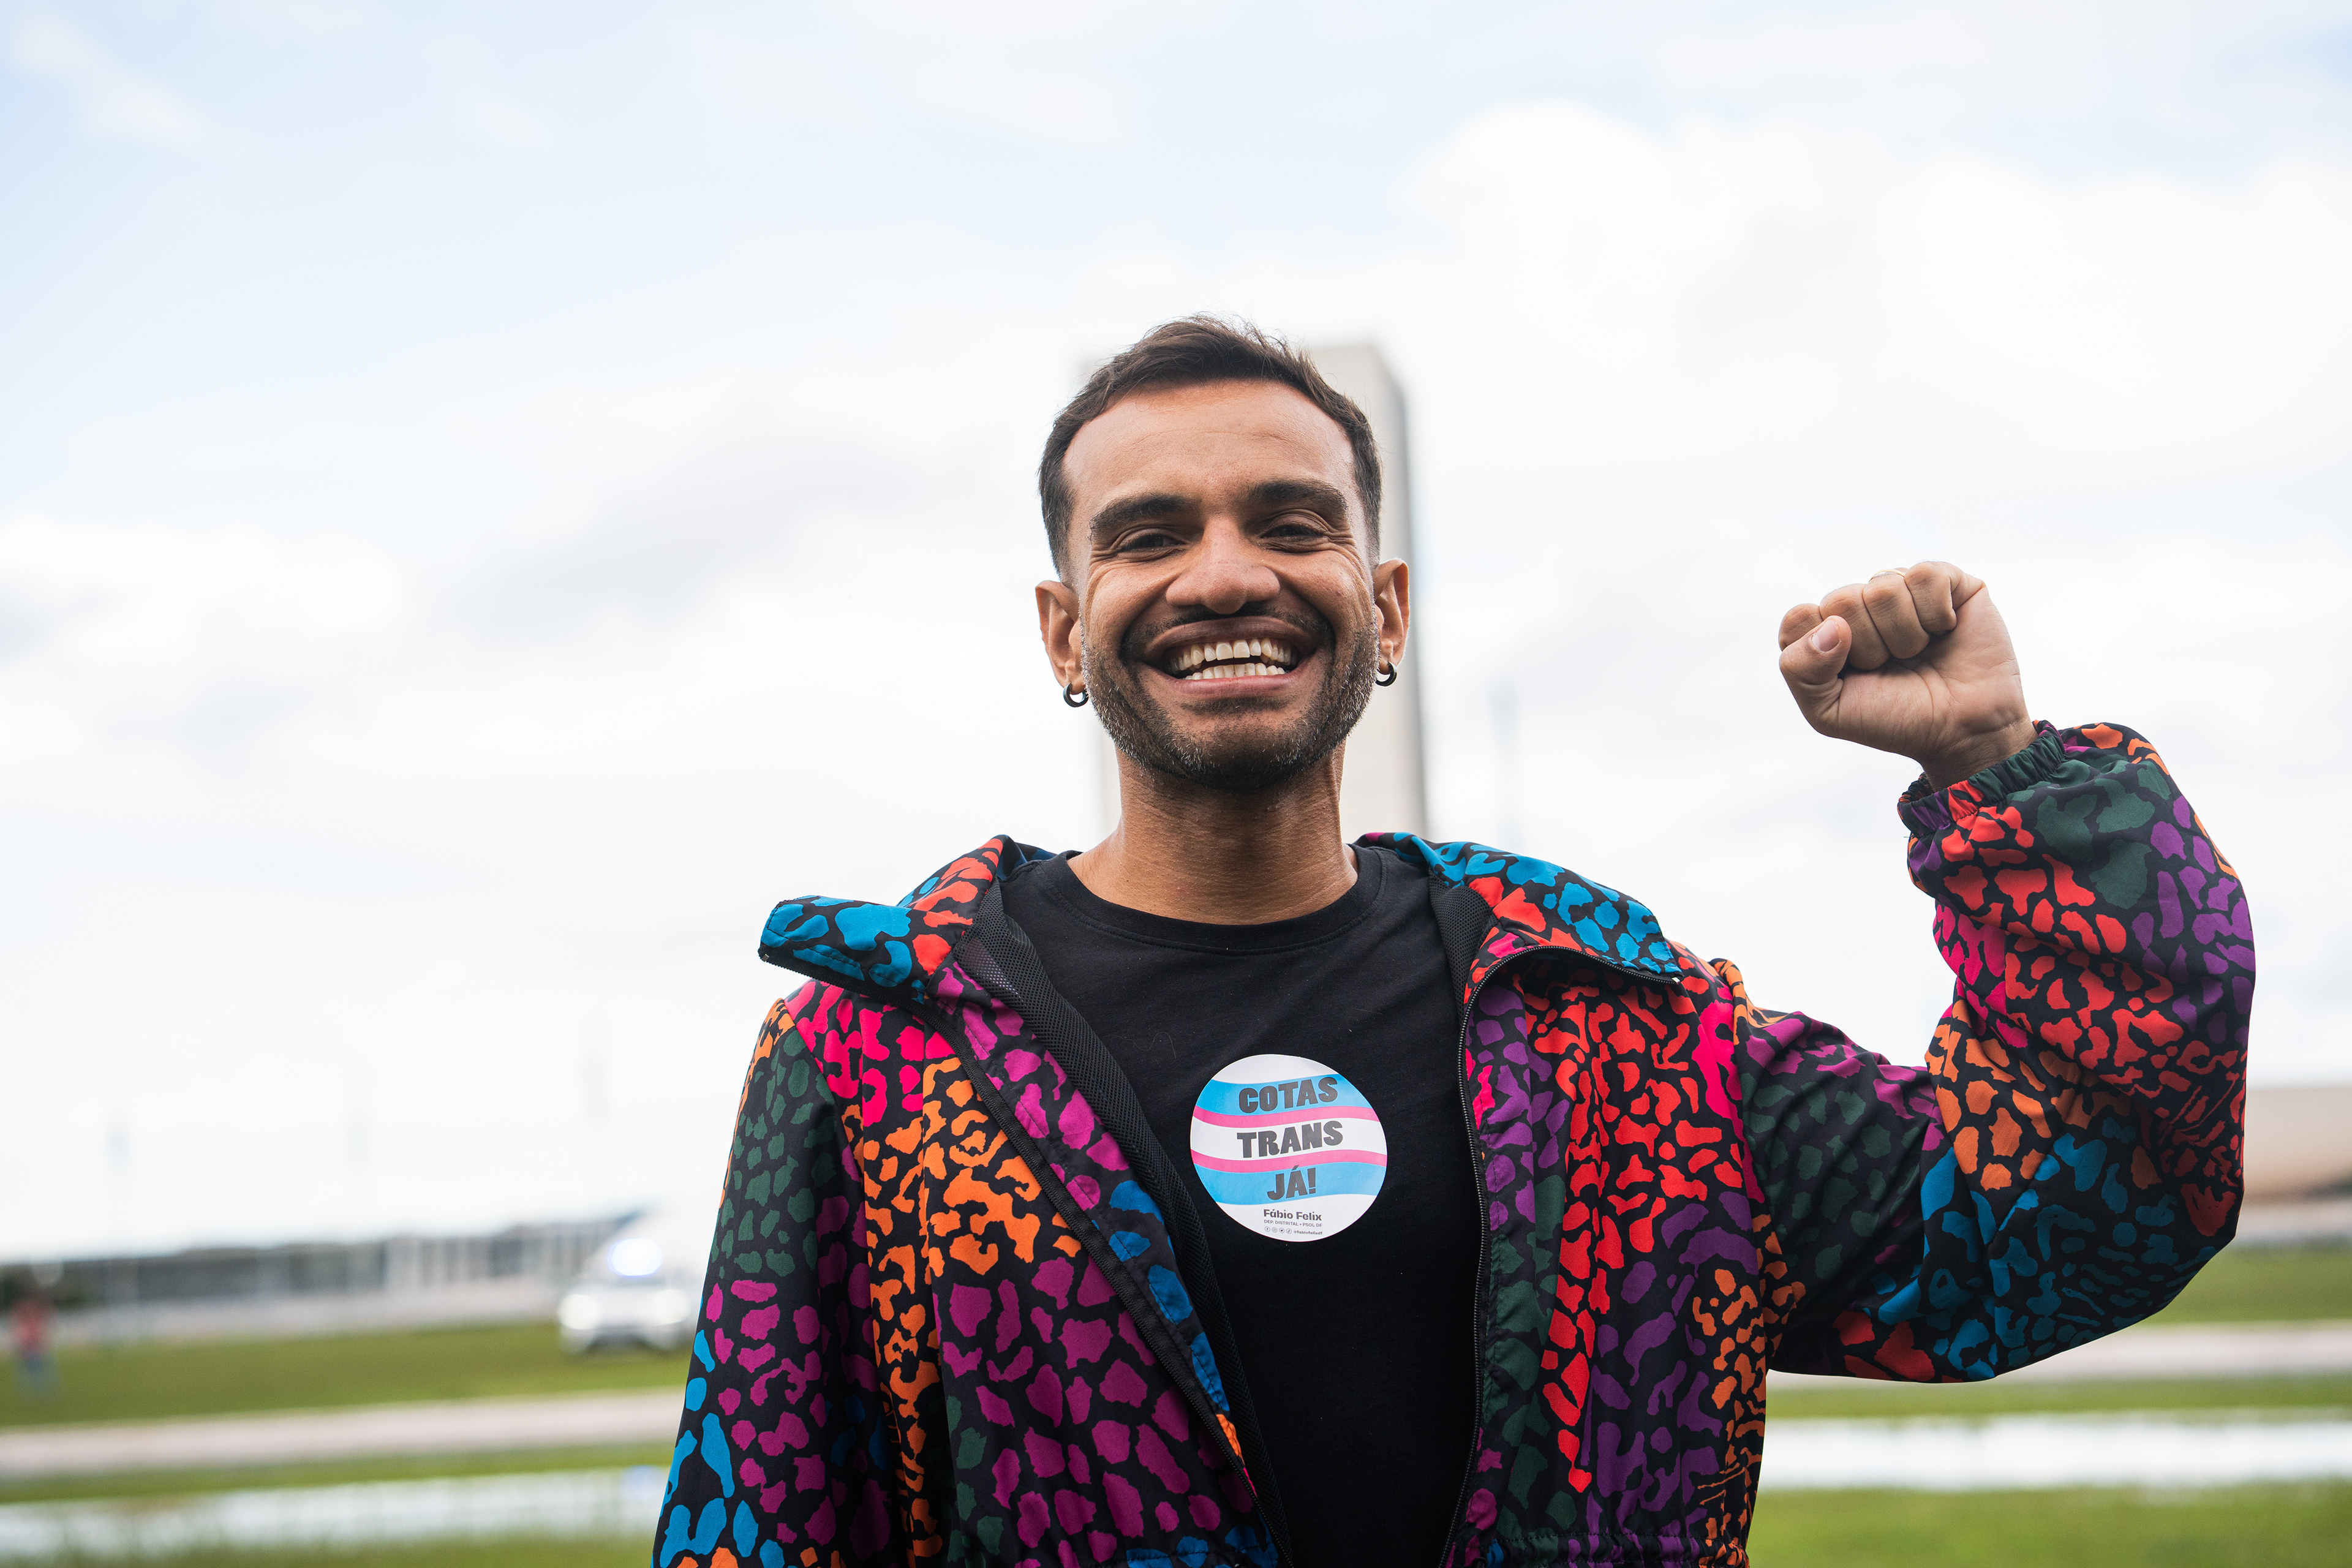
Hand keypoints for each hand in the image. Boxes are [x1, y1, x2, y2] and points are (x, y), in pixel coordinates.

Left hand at [1777, 561, 2035, 788]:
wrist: (1961, 729)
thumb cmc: (1895, 719)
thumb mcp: (1829, 712)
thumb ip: (1800, 669)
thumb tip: (1831, 625)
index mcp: (1825, 632)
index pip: (1800, 617)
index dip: (1825, 651)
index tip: (1854, 675)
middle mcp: (1860, 606)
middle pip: (1841, 600)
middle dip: (1869, 646)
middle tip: (1893, 666)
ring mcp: (1901, 590)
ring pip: (1883, 589)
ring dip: (1904, 635)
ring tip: (1919, 652)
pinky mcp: (1945, 581)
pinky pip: (1925, 575)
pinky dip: (1936, 612)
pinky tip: (1945, 630)